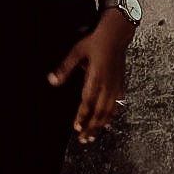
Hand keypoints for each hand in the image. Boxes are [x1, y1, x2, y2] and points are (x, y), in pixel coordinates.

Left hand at [49, 14, 133, 142]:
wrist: (116, 33)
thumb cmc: (95, 41)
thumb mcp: (76, 51)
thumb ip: (64, 68)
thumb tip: (52, 80)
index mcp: (95, 78)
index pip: (88, 103)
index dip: (82, 117)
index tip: (77, 128)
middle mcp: (107, 85)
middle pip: (99, 112)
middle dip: (91, 128)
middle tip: (84, 140)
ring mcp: (115, 85)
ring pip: (109, 111)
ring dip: (101, 126)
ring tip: (93, 136)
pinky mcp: (120, 84)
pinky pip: (117, 104)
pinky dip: (112, 116)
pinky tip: (108, 123)